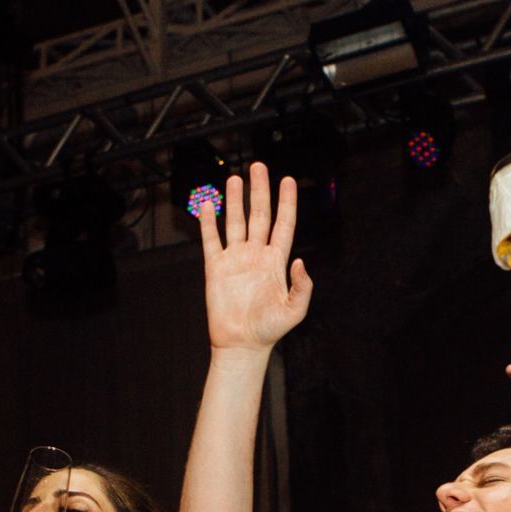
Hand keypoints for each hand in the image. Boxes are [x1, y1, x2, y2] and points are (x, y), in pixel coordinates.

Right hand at [199, 162, 312, 353]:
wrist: (241, 344)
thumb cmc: (269, 330)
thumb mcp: (295, 311)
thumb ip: (302, 286)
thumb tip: (300, 261)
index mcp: (276, 262)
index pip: (283, 224)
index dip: (287, 202)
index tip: (288, 181)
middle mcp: (256, 255)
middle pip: (259, 215)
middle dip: (259, 191)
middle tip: (258, 167)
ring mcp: (235, 259)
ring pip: (235, 222)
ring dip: (234, 201)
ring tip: (234, 179)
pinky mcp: (215, 267)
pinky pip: (211, 239)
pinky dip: (208, 222)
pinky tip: (207, 204)